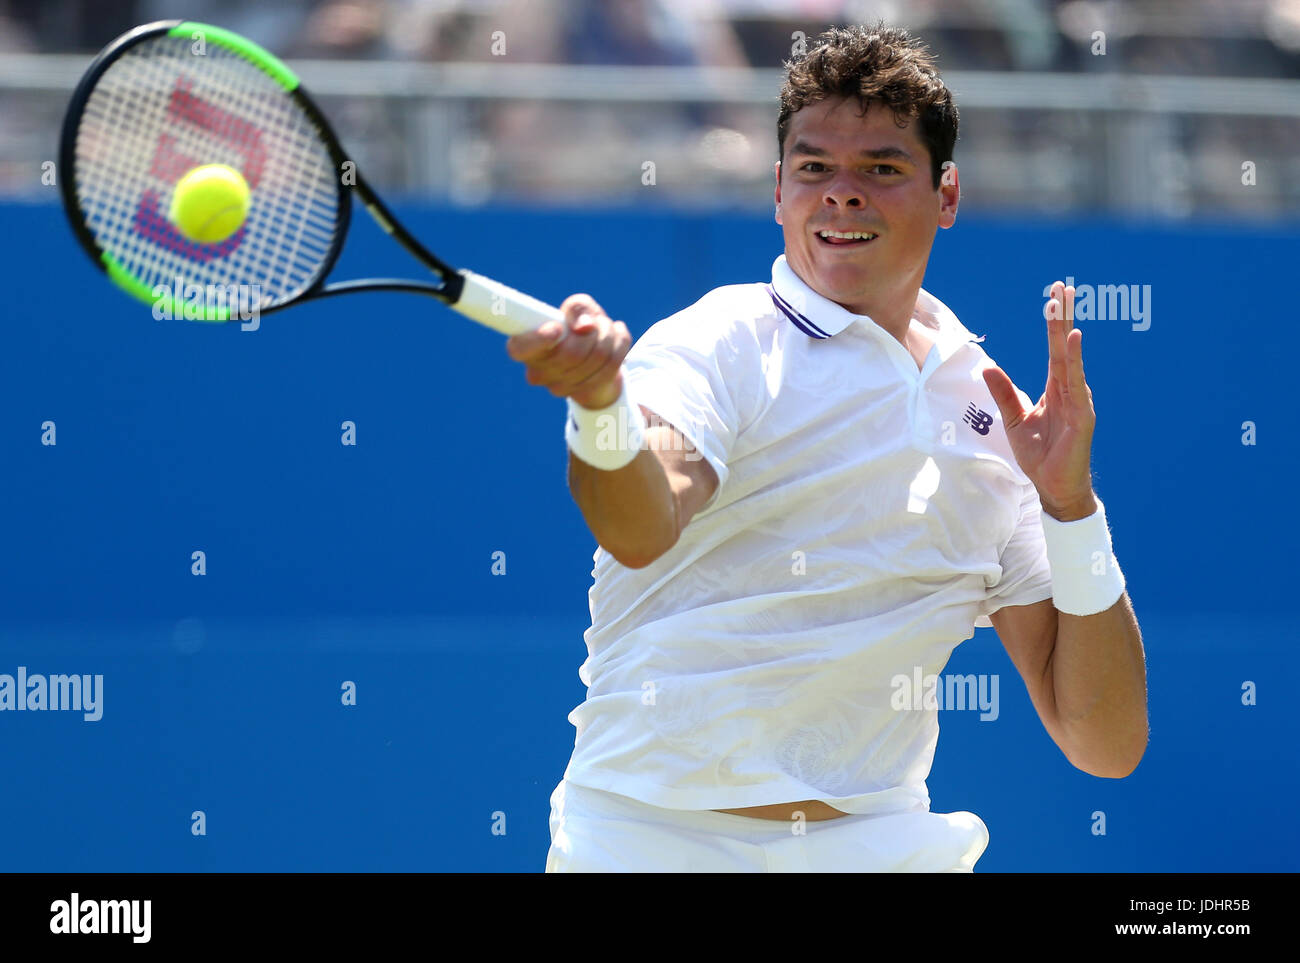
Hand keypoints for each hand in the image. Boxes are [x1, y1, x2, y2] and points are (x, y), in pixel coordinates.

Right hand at [504, 294, 631, 409]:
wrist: (596, 361)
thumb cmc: (578, 328)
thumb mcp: (577, 309)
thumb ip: (578, 307)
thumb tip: (585, 326)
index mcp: (526, 348)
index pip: (519, 348)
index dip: (537, 340)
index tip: (556, 328)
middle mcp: (538, 373)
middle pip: (571, 353)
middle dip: (593, 331)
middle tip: (595, 323)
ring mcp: (561, 388)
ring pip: (597, 357)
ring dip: (608, 335)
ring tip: (607, 329)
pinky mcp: (586, 394)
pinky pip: (613, 364)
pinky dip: (621, 344)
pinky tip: (617, 338)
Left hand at [982, 280, 1096, 520]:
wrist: (1053, 487)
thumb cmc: (1038, 455)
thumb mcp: (1013, 420)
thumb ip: (1004, 393)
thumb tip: (989, 367)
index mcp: (1055, 389)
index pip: (1054, 350)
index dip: (1053, 325)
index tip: (1053, 298)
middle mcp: (1069, 390)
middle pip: (1064, 347)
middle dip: (1063, 317)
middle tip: (1063, 286)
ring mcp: (1078, 401)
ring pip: (1071, 360)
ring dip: (1067, 331)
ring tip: (1064, 305)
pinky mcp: (1082, 416)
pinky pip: (1077, 384)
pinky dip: (1075, 361)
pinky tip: (1073, 340)